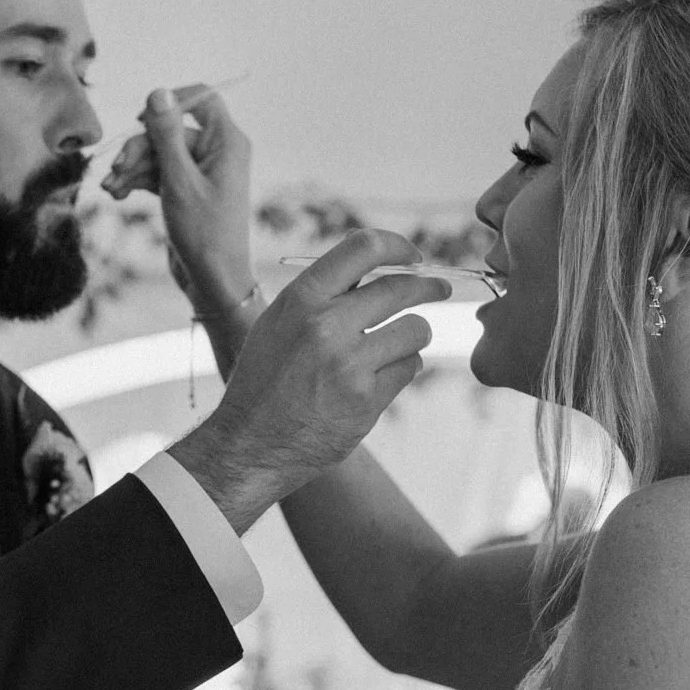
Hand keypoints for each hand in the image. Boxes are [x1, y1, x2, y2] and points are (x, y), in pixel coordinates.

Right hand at [103, 84, 253, 313]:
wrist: (212, 280)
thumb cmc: (204, 232)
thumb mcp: (179, 179)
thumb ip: (166, 134)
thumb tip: (157, 92)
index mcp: (226, 141)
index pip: (200, 98)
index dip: (168, 102)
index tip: (140, 119)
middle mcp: (216, 152)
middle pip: (169, 130)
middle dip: (139, 149)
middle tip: (116, 169)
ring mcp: (200, 172)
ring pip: (158, 154)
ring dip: (132, 169)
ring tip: (110, 189)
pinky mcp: (185, 190)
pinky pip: (157, 173)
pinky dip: (137, 182)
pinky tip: (118, 195)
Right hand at [167, 231, 447, 531]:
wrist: (250, 443)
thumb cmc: (265, 380)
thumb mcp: (279, 322)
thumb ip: (322, 295)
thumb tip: (375, 269)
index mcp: (300, 299)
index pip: (363, 249)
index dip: (397, 246)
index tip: (414, 256)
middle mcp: (325, 326)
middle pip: (400, 289)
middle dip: (428, 287)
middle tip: (440, 288)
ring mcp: (348, 365)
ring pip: (415, 330)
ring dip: (414, 335)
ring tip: (398, 345)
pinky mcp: (366, 401)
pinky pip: (410, 368)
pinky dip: (404, 369)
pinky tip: (381, 378)